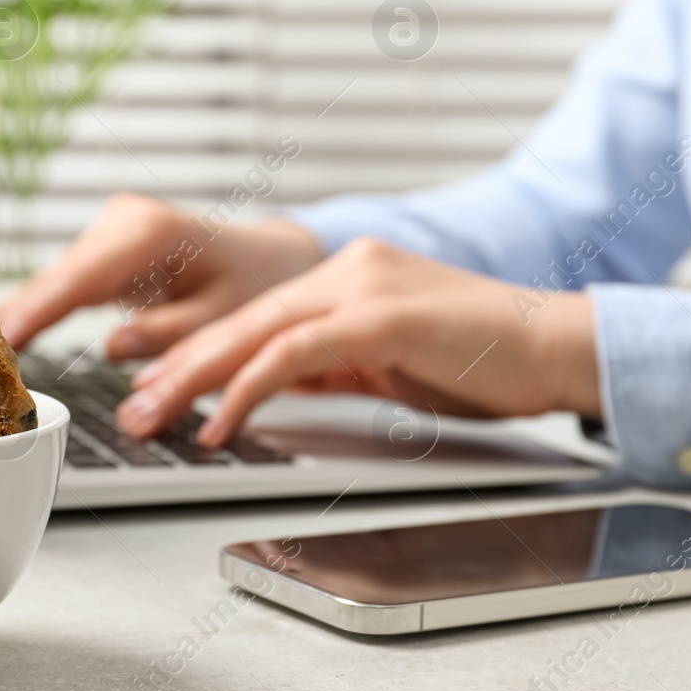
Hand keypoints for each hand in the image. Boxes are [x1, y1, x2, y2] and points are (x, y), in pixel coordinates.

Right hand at [0, 194, 325, 358]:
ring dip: (23, 317)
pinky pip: (64, 283)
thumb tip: (120, 364)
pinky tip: (6, 340)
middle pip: (56, 278)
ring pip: (54, 281)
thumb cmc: (258, 287)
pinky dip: (40, 312)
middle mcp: (124, 221)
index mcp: (152, 232)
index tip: (0, 338)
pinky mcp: (104, 247)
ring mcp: (110, 229)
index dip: (37, 311)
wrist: (271, 259)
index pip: (80, 278)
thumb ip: (175, 344)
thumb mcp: (227, 321)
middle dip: (17, 318)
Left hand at [114, 238, 600, 444]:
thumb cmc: (484, 364)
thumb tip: (276, 386)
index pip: (256, 316)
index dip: (198, 352)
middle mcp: (348, 269)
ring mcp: (364, 286)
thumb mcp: (388, 365)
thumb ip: (331, 367)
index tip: (155, 385)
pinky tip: (221, 420)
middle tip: (131, 405)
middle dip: (176, 365)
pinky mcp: (382, 314)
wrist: (559, 348)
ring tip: (153, 415)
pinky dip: (250, 387)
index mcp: (349, 276)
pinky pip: (296, 353)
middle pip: (241, 319)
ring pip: (255, 331)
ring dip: (194, 378)